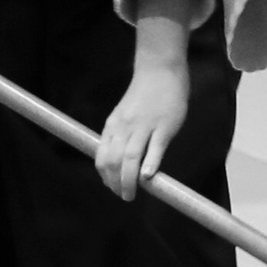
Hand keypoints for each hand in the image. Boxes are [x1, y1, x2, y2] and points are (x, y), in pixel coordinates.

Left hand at [96, 56, 188, 200]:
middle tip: (124, 196)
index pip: (103, 157)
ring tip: (132, 194)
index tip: (112, 187)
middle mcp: (125, 127)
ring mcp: (144, 126)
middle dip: (116, 184)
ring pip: (130, 157)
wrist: (160, 70)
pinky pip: (155, 146)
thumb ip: (120, 135)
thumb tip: (118, 161)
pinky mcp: (164, 125)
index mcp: (113, 126)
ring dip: (129, 180)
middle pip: (114, 161)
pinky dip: (150, 163)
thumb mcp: (123, 114)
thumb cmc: (144, 95)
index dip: (105, 176)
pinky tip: (149, 176)